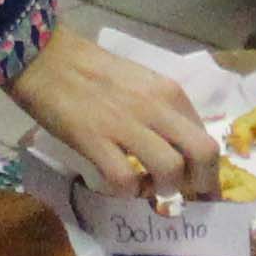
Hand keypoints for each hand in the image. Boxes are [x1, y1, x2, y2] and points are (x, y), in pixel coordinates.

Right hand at [4, 21, 226, 203]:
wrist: (46, 57)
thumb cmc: (94, 71)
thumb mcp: (142, 85)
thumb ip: (164, 114)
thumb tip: (181, 153)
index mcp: (170, 93)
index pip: (208, 138)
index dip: (208, 171)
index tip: (200, 190)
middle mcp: (157, 107)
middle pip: (204, 154)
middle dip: (201, 185)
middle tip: (185, 198)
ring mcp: (126, 124)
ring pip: (170, 170)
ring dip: (163, 191)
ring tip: (147, 190)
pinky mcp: (94, 139)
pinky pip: (124, 180)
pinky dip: (126, 192)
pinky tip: (118, 187)